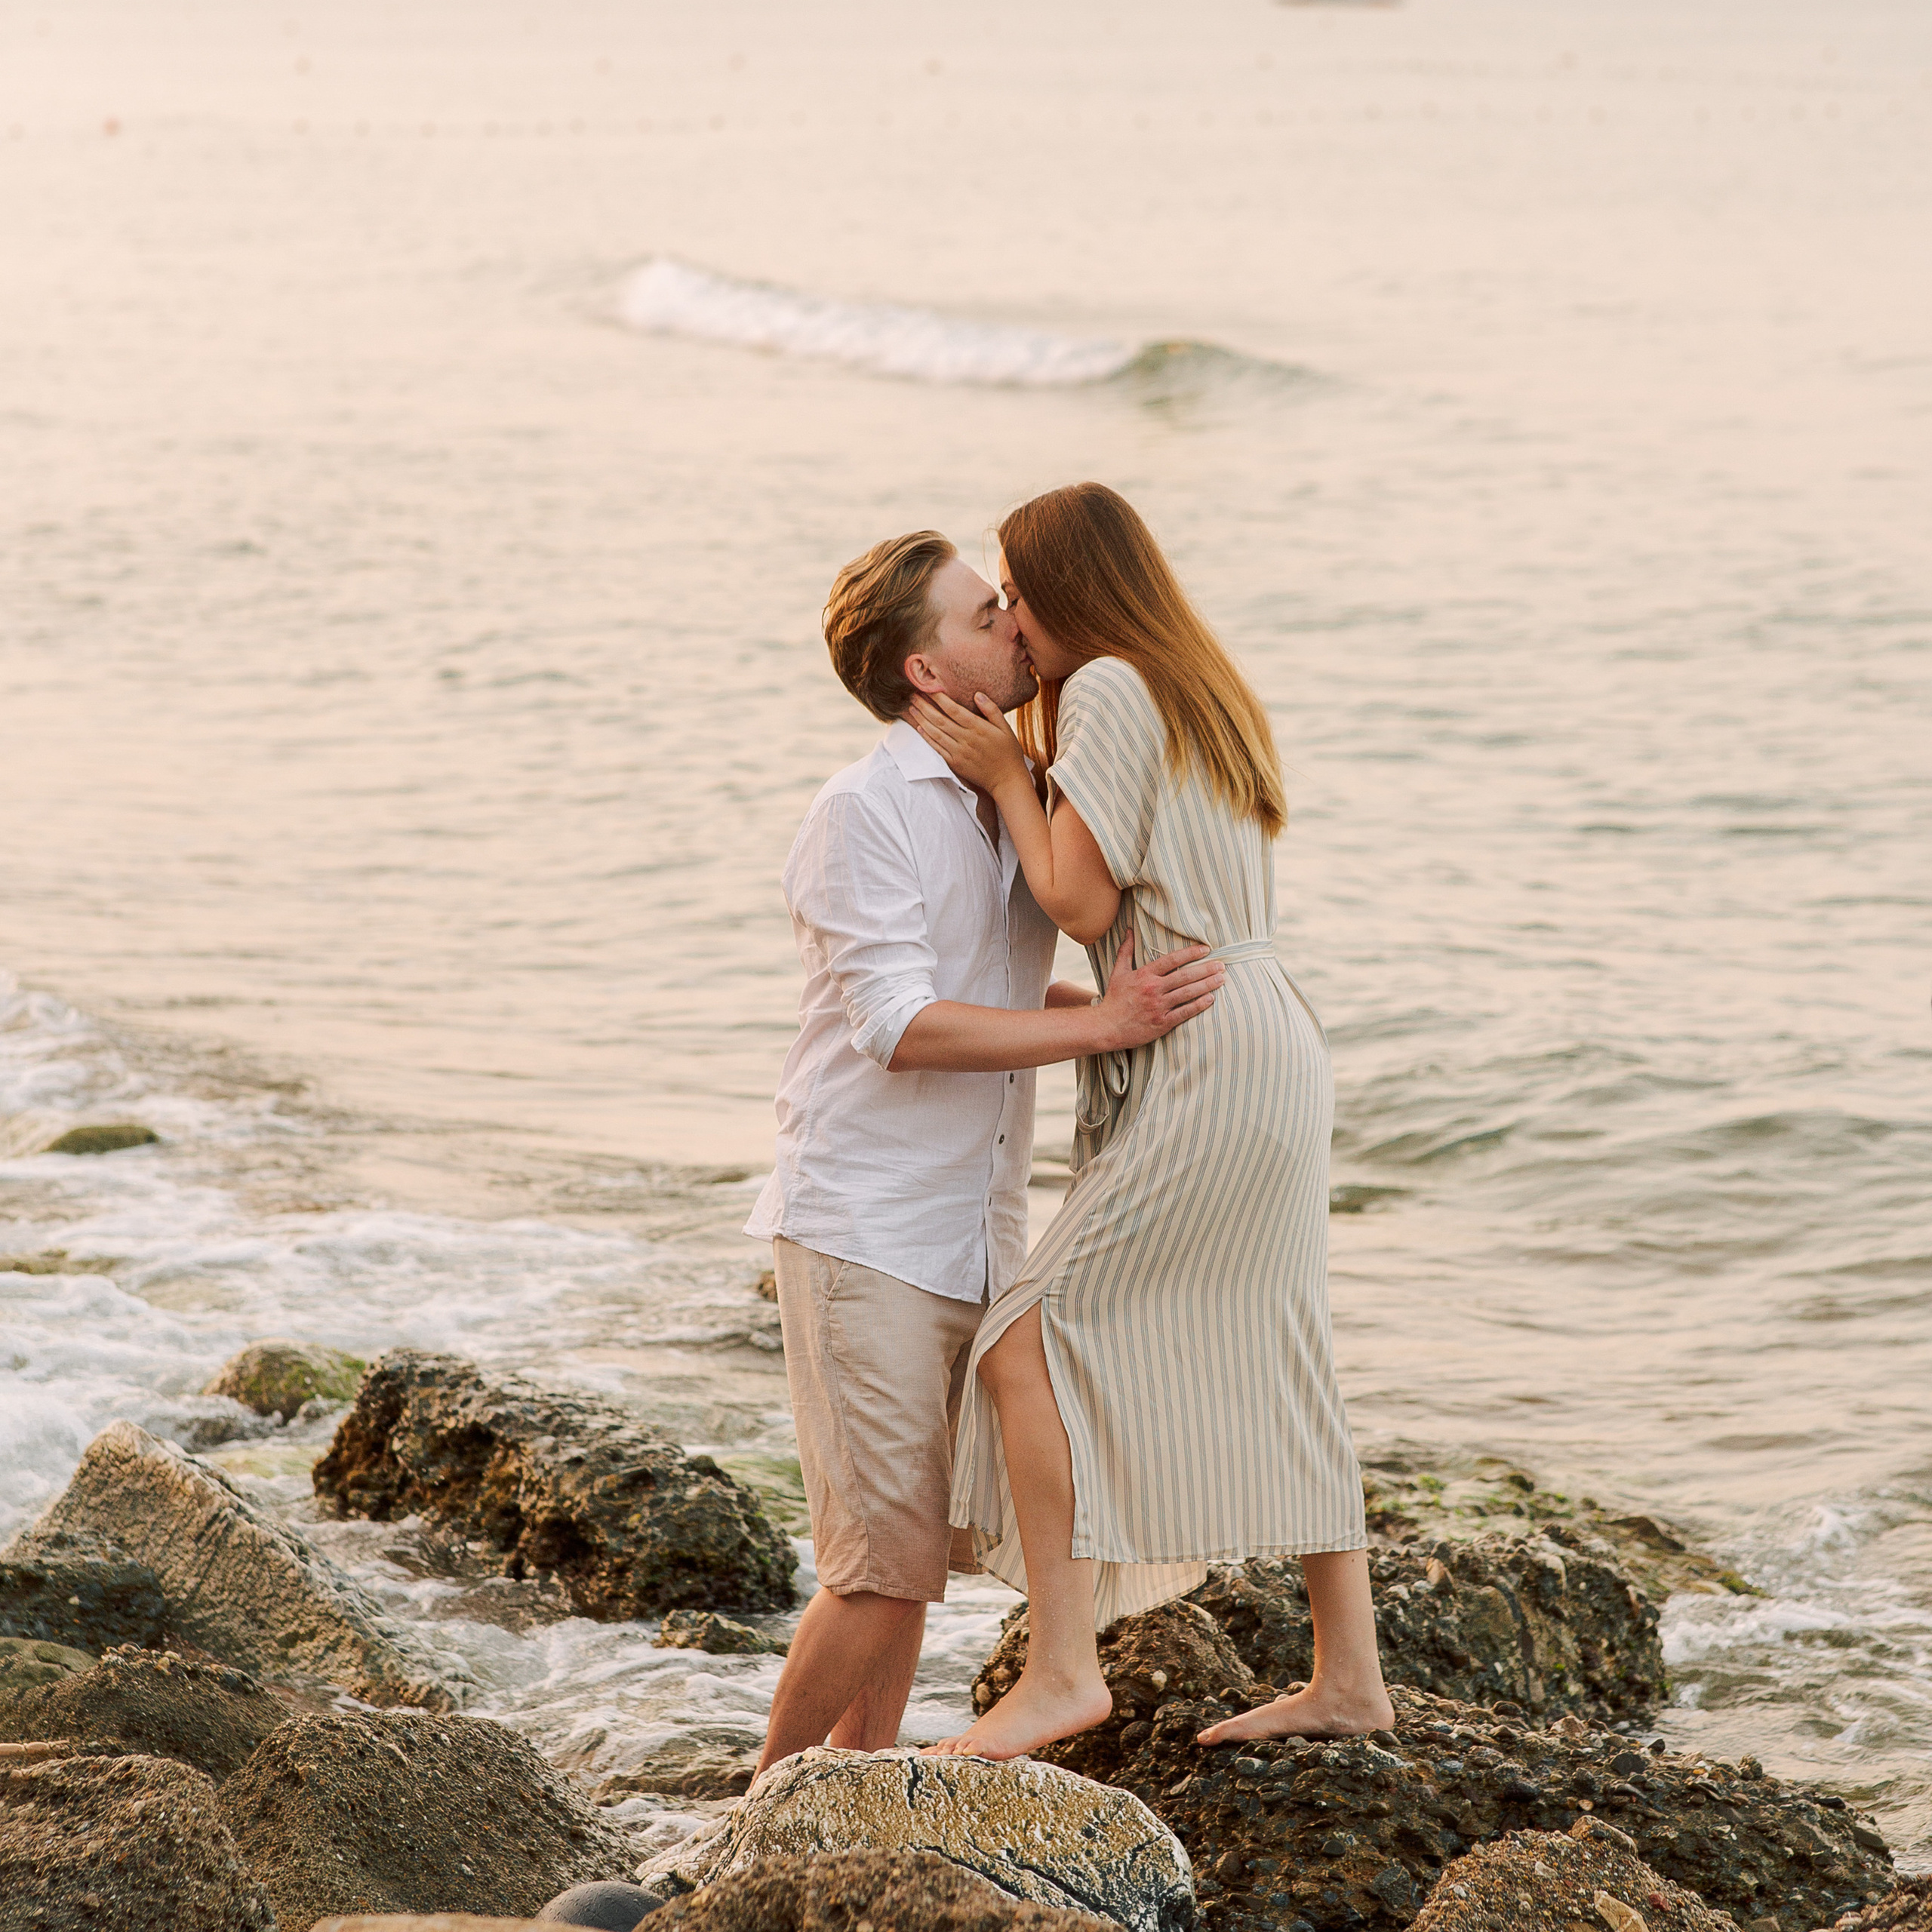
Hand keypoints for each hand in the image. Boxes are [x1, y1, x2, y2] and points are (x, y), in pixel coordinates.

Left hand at [907, 692, 1030, 794]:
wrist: (1006, 780)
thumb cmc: (1008, 752)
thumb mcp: (1006, 728)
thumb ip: (992, 710)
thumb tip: (977, 694)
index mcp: (978, 728)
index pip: (953, 709)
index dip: (939, 698)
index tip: (929, 687)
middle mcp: (966, 739)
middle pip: (939, 719)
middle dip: (924, 706)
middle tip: (912, 694)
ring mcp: (959, 752)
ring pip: (935, 733)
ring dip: (921, 719)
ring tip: (911, 708)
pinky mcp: (954, 763)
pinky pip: (937, 748)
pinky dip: (927, 737)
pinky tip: (919, 727)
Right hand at [1095, 935, 1223, 1049]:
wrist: (1106, 1027)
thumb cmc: (1114, 999)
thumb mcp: (1118, 972)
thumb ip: (1126, 951)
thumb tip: (1128, 930)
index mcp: (1144, 975)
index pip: (1172, 960)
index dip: (1190, 953)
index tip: (1206, 949)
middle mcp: (1153, 989)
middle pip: (1185, 976)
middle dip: (1206, 969)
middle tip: (1222, 965)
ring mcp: (1158, 1006)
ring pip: (1187, 993)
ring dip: (1207, 985)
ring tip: (1221, 979)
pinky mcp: (1162, 1023)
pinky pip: (1184, 1012)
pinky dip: (1199, 1005)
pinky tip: (1211, 999)